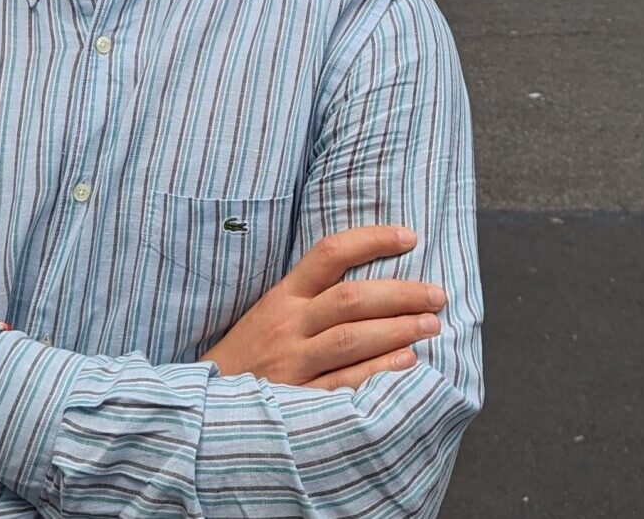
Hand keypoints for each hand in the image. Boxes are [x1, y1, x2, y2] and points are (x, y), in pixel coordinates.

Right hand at [199, 226, 445, 390]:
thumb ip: (312, 296)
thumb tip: (376, 280)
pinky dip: (378, 371)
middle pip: (351, 299)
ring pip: (351, 339)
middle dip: (401, 294)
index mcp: (283, 297)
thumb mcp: (271, 314)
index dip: (372, 240)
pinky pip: (343, 383)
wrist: (207, 407)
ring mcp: (291, 364)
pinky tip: (407, 363)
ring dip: (398, 329)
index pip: (329, 253)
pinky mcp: (297, 400)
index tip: (410, 237)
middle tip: (437, 295)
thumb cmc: (250, 356)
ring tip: (432, 325)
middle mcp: (287, 326)